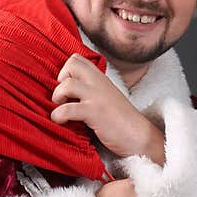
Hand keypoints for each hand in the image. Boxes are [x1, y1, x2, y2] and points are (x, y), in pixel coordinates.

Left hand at [50, 53, 164, 162]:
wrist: (140, 137)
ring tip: (61, 110)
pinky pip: (67, 109)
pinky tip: (62, 122)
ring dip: (57, 97)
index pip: (78, 59)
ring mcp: (97, 97)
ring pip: (66, 84)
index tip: (68, 89)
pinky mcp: (94, 113)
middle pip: (71, 63)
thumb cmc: (121, 121)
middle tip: (64, 97)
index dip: (66, 71)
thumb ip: (92, 90)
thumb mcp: (107, 97)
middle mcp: (99, 83)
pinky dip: (58, 116)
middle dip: (60, 79)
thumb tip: (68, 93)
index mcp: (101, 79)